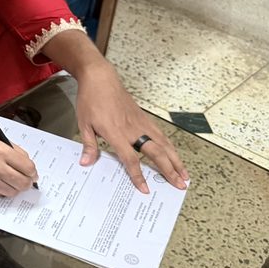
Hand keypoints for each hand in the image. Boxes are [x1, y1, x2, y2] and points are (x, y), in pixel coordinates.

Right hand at [0, 132, 38, 196]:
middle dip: (27, 182)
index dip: (32, 172)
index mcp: (1, 151)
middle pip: (23, 183)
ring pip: (12, 191)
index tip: (32, 173)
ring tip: (8, 179)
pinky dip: (1, 190)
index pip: (28, 168)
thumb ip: (13, 150)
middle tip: (25, 179)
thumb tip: (27, 164)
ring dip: (14, 187)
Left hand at [75, 63, 188, 193]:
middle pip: (155, 153)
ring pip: (163, 144)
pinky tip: (175, 155)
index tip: (145, 189)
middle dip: (168, 171)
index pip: (130, 159)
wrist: (101, 79)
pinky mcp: (144, 118)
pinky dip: (170, 147)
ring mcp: (141, 123)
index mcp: (116, 133)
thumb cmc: (90, 100)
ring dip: (176, 160)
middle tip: (179, 185)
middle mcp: (132, 130)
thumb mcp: (83, 124)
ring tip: (185, 175)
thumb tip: (86, 163)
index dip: (138, 175)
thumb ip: (88, 145)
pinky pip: (161, 135)